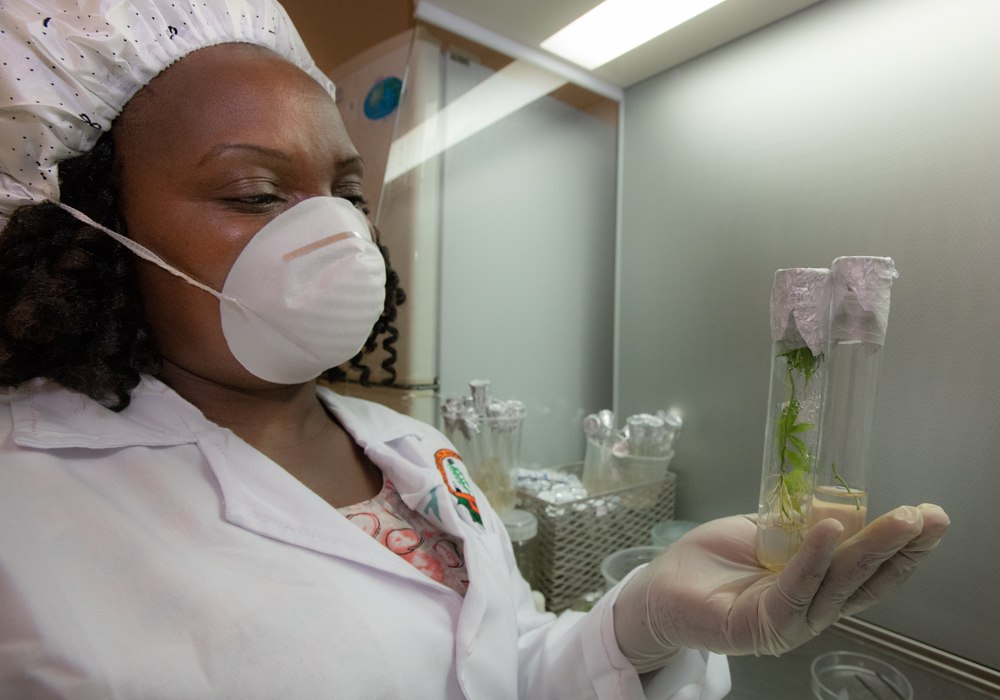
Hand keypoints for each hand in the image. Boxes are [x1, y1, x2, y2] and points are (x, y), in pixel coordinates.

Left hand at [613, 504, 948, 670]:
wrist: (663, 585)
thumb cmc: (713, 560)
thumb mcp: (766, 531)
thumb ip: (801, 524)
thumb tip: (844, 508)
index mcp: (817, 584)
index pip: (869, 569)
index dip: (901, 545)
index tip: (930, 516)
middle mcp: (812, 606)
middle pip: (865, 578)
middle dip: (900, 546)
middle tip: (929, 517)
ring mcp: (790, 620)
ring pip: (838, 584)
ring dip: (870, 548)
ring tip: (897, 520)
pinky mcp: (762, 626)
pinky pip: (794, 590)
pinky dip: (813, 560)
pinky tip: (831, 532)